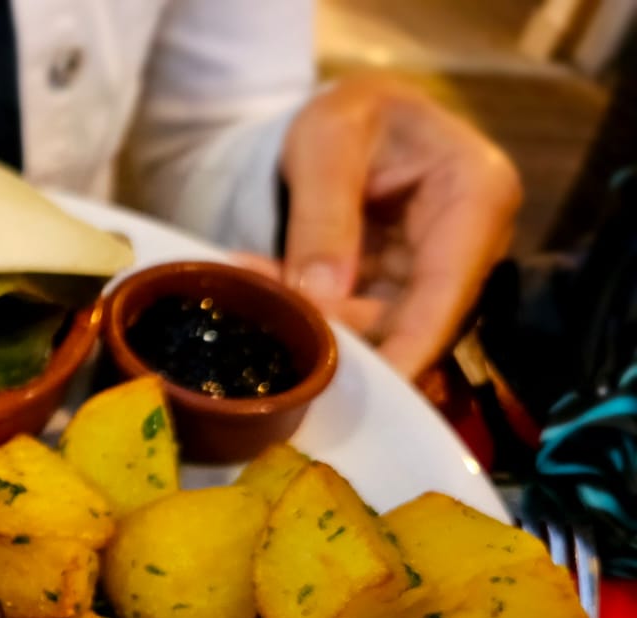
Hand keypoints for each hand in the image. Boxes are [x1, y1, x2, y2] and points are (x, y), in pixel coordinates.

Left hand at [260, 73, 521, 378]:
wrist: (349, 118)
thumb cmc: (352, 113)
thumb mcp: (328, 141)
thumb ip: (324, 215)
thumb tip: (322, 300)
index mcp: (478, 196)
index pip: (448, 292)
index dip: (411, 347)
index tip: (373, 391)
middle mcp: (470, 246)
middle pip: (414, 323)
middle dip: (342, 334)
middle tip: (273, 322)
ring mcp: (435, 275)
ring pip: (379, 331)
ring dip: (314, 322)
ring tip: (252, 287)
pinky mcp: (400, 294)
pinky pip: (356, 322)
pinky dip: (309, 314)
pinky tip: (262, 289)